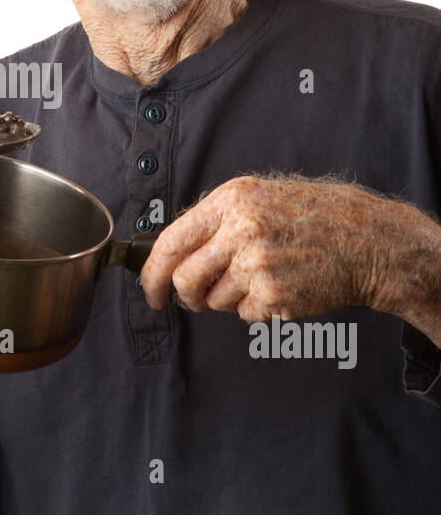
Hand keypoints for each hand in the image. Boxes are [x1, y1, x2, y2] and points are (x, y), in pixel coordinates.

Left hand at [140, 173, 391, 321]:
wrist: (365, 239)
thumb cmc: (312, 219)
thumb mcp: (259, 200)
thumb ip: (215, 223)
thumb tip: (171, 257)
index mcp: (231, 200)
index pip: (170, 241)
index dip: (152, 273)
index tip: (150, 290)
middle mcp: (239, 228)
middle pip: (184, 279)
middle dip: (187, 297)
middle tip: (198, 300)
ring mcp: (256, 262)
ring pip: (215, 301)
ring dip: (232, 299)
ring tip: (264, 277)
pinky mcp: (273, 293)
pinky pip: (245, 314)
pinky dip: (259, 309)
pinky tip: (283, 287)